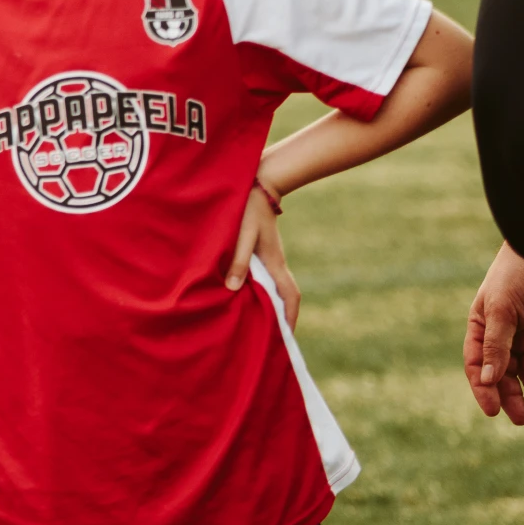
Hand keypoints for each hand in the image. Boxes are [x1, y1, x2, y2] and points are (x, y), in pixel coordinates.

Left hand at [226, 180, 299, 326]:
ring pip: (276, 287)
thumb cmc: (247, 210)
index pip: (290, 296)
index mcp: (275, 263)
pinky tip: (247, 295)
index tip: (287, 338)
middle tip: (274, 337)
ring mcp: (272, 258)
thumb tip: (233, 289)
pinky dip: (263, 291)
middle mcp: (277, 263)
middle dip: (283, 317)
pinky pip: (267, 277)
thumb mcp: (241, 235)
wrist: (258, 186)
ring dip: (272, 304)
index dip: (290, 317)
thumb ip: (238, 261)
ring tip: (260, 322)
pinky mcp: (264, 252)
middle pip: (286, 296)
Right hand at [465, 242, 523, 424]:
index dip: (483, 389)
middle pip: (505, 374)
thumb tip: (487, 379)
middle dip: (512, 397)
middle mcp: (504, 336)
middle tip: (521, 418)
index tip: (493, 410)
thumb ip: (496, 345)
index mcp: (482, 328)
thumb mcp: (501, 310)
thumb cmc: (516, 276)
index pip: (478, 365)